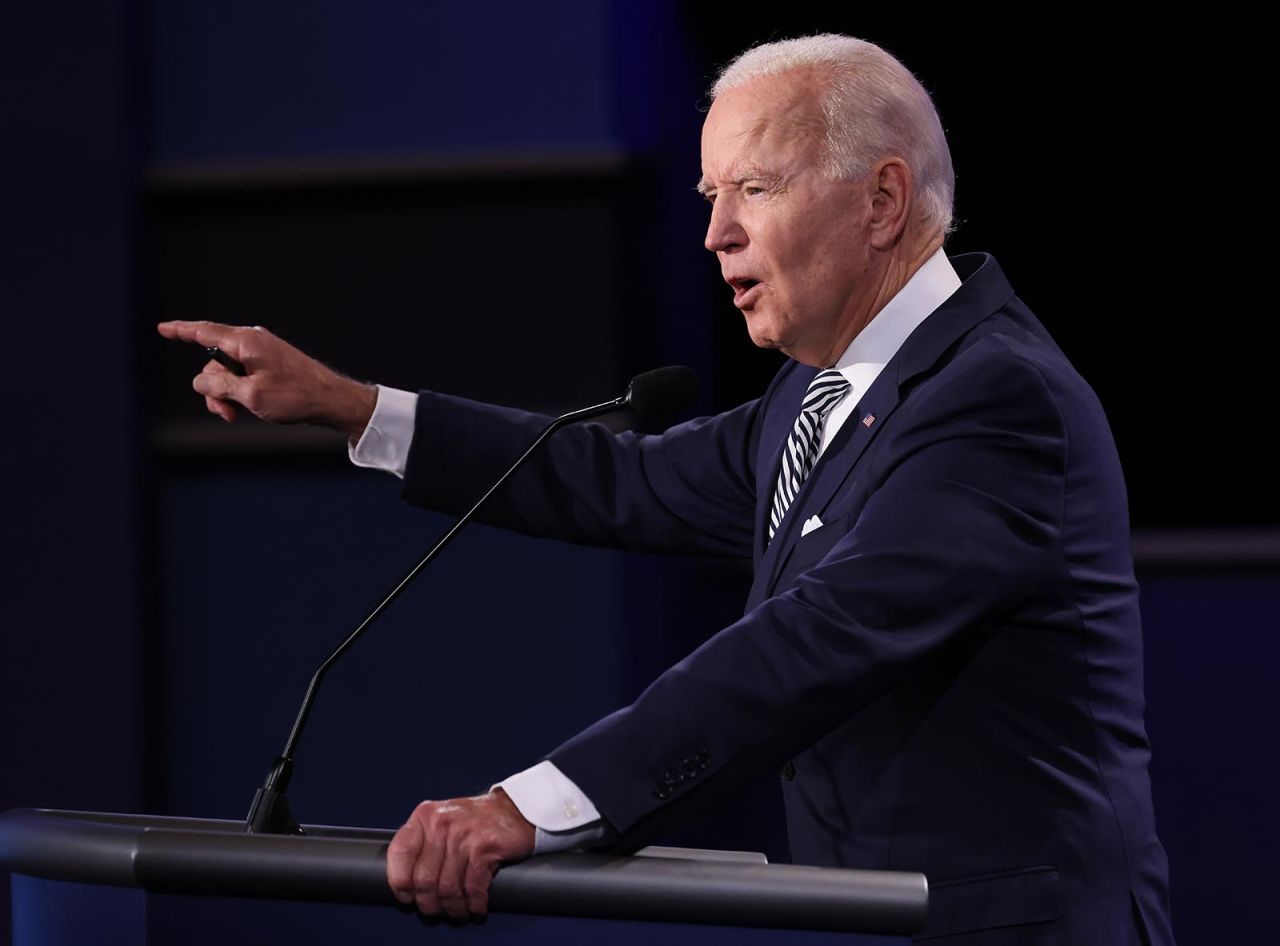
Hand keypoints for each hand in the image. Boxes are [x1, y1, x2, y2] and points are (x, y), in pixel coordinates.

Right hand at [155, 320, 376, 438]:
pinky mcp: (270, 365)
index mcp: (246, 342)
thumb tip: (200, 380)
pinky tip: (250, 408)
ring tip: (240, 414)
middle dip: (213, 389)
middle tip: (227, 414)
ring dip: (226, 396)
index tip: (162, 328)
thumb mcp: (249, 395)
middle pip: (214, 363)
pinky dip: (240, 393)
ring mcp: (262, 353)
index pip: (204, 332)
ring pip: (227, 374)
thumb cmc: (295, 396)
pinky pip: (243, 376)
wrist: (330, 400)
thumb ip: (218, 385)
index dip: (180, 331)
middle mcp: (252, 342)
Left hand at [386, 789, 535, 918]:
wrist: (515, 809)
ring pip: (448, 888)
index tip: (407, 895)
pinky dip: (474, 904)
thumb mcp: (441, 820)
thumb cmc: (475, 821)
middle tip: (436, 910)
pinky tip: (475, 906)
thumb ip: (422, 842)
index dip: (399, 881)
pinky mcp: (485, 847)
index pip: (399, 853)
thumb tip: (406, 883)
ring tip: (458, 911)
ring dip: (453, 907)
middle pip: (424, 879)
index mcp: (425, 816)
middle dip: (430, 903)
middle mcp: (441, 823)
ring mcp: (463, 835)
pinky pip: (472, 888)